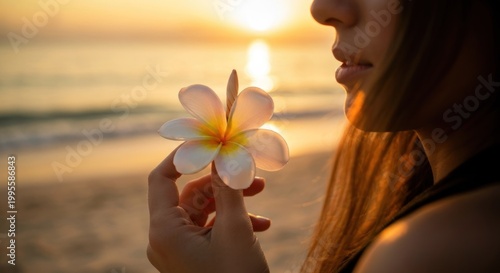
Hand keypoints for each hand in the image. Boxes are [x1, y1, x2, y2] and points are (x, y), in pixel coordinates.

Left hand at [147, 147, 270, 272]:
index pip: (161, 179)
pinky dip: (231, 222)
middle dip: (222, 182)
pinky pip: (208, 230)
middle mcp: (166, 239)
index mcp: (164, 230)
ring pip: (203, 211)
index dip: (182, 157)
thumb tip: (223, 156)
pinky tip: (260, 224)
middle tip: (250, 173)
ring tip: (259, 190)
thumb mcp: (235, 228)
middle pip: (190, 195)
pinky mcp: (194, 257)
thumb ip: (227, 188)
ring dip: (232, 201)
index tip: (207, 143)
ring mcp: (179, 250)